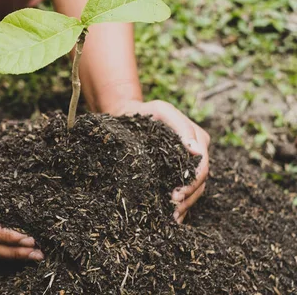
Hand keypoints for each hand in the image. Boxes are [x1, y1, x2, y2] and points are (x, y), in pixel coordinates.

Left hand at [109, 100, 209, 223]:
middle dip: (188, 197)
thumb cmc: (144, 113)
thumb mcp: (161, 110)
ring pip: (195, 189)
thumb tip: (195, 150)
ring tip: (172, 217)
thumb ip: (181, 126)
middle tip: (172, 210)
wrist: (128, 116)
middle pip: (200, 180)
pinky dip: (180, 206)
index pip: (202, 165)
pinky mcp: (177, 172)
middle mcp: (196, 152)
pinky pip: (185, 191)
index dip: (192, 181)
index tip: (176, 194)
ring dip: (185, 205)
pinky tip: (171, 218)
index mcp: (197, 138)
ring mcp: (188, 163)